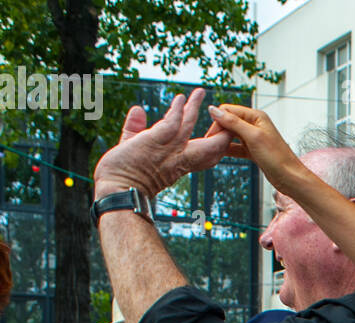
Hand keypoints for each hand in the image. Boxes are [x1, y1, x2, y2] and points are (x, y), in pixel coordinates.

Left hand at [94, 90, 230, 199]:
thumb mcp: (131, 148)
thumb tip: (138, 109)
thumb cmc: (124, 178)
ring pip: (189, 127)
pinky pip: (172, 123)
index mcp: (177, 164)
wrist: (121, 192)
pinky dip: (177, 110)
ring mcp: (168, 149)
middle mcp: (178, 157)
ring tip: (200, 92)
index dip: (213, 147)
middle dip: (219, 133)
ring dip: (194, 106)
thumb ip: (136, 128)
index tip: (220, 137)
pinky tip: (180, 98)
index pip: (203, 157)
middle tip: (227, 120)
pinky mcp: (157, 141)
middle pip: (208, 145)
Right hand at [206, 103, 305, 194]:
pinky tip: (220, 154)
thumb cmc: (276, 158)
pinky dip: (228, 149)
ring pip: (232, 135)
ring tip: (212, 149)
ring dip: (222, 140)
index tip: (210, 135)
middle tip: (208, 144)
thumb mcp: (253, 137)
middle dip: (218, 130)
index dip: (217, 120)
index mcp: (256, 116)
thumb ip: (233, 122)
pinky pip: (236, 147)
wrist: (291, 178)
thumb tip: (213, 110)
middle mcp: (255, 124)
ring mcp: (254, 138)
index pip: (228, 110)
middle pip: (229, 121)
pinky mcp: (254, 151)